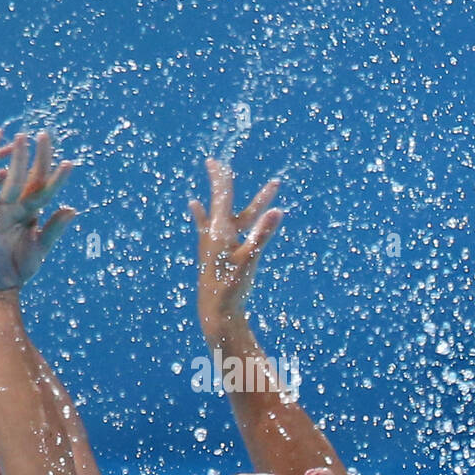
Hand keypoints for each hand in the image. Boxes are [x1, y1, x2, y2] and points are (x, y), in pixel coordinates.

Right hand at [0, 131, 75, 291]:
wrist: (1, 284)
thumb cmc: (21, 267)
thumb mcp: (41, 247)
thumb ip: (54, 228)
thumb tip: (72, 208)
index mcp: (32, 213)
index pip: (46, 189)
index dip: (57, 176)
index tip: (69, 160)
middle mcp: (18, 208)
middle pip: (29, 178)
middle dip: (36, 157)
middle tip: (43, 133)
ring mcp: (2, 211)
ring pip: (11, 181)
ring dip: (16, 161)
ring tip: (19, 138)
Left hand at [189, 159, 281, 322]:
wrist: (216, 312)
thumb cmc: (232, 287)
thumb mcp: (250, 260)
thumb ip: (263, 234)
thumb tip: (278, 210)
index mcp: (220, 232)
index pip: (221, 198)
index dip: (220, 179)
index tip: (215, 161)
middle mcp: (214, 235)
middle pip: (220, 202)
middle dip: (222, 182)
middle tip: (217, 163)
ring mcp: (215, 244)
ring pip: (228, 216)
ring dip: (234, 200)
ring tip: (241, 183)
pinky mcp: (218, 254)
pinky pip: (216, 229)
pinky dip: (207, 216)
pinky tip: (196, 207)